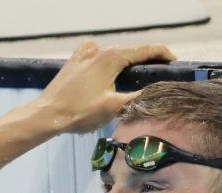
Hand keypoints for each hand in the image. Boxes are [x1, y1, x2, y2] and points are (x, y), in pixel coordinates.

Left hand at [33, 41, 175, 133]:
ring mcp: (84, 53)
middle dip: (144, 63)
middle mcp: (99, 49)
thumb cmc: (79, 112)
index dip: (163, 55)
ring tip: (135, 81)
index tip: (174, 63)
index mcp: (112, 56)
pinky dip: (108, 67)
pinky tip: (110, 79)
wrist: (46, 114)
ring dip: (125, 66)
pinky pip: (98, 60)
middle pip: (129, 52)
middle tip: (158, 76)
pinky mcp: (75, 61)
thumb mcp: (114, 107)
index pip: (146, 50)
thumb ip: (138, 96)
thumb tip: (156, 91)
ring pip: (113, 56)